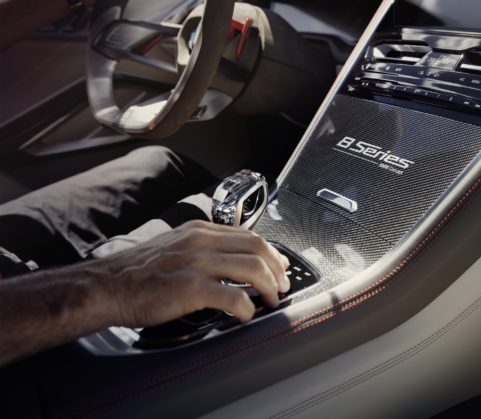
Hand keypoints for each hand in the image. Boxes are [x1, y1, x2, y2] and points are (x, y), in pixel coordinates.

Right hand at [98, 220, 289, 325]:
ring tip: (271, 301)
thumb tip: (230, 261)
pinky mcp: (191, 288)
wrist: (107, 285)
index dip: (271, 252)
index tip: (279, 266)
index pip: (248, 235)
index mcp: (199, 231)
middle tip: (282, 286)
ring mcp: (197, 263)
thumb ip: (202, 248)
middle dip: (277, 269)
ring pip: (252, 269)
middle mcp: (201, 242)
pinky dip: (247, 308)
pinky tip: (245, 316)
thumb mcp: (174, 246)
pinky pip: (234, 297)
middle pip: (257, 248)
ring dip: (269, 287)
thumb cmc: (137, 272)